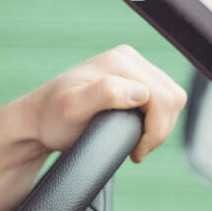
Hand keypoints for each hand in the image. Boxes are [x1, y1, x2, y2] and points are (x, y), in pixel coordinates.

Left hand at [19, 44, 187, 162]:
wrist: (38, 119)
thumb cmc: (52, 118)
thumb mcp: (73, 108)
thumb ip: (106, 94)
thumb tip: (140, 91)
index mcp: (120, 62)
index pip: (163, 99)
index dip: (154, 132)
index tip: (134, 152)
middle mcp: (128, 58)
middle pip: (172, 98)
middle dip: (159, 130)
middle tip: (137, 150)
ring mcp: (132, 67)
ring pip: (172, 99)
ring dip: (159, 126)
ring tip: (136, 142)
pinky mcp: (134, 79)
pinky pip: (163, 100)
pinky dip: (156, 120)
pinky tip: (136, 130)